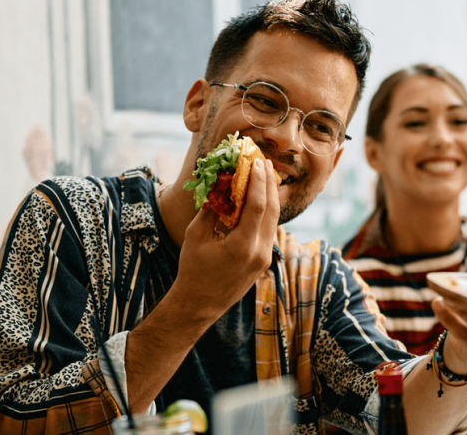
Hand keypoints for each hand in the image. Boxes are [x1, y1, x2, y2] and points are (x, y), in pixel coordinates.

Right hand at [171, 159, 280, 318]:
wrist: (199, 304)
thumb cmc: (192, 269)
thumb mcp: (195, 236)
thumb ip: (210, 209)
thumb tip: (221, 185)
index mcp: (242, 246)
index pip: (257, 206)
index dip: (258, 181)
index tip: (256, 162)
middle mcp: (259, 252)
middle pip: (271, 211)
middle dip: (269, 184)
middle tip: (264, 163)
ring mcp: (264, 258)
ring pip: (274, 221)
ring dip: (271, 197)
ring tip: (266, 176)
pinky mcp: (264, 261)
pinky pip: (269, 231)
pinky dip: (266, 212)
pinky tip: (261, 199)